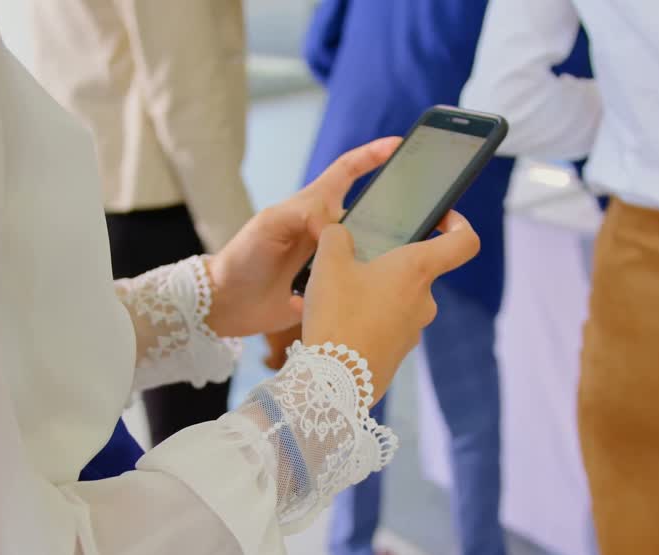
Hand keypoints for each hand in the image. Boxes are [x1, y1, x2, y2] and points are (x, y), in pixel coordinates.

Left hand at [203, 137, 401, 337]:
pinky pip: (360, 285)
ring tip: (414, 256)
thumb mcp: (269, 224)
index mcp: (314, 207)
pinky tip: (386, 293)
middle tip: (430, 215)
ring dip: (390, 253)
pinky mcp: (333, 289)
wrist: (228, 305)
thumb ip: (303, 214)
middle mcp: (328, 232)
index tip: (399, 145)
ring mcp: (332, 260)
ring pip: (372, 251)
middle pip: (372, 214)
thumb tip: (336, 227)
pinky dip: (371, 287)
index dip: (373, 155)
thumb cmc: (242, 257)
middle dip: (400, 211)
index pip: (348, 171)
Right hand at [301, 211, 479, 403]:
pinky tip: (324, 321)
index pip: (464, 242)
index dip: (457, 223)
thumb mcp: (328, 264)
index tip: (437, 219)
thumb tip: (339, 234)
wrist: (334, 383)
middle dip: (381, 264)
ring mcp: (413, 329)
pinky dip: (358, 318)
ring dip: (363, 293)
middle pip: (412, 270)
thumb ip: (335, 237)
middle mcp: (424, 300)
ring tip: (323, 296)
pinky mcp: (397, 352)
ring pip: (390, 298)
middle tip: (347, 262)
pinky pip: (380, 325)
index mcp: (417, 270)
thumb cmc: (338, 315)